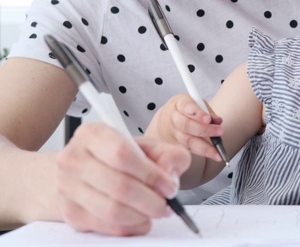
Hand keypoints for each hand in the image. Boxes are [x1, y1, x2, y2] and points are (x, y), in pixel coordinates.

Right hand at [56, 123, 190, 235]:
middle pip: (119, 186)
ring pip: (112, 211)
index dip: (151, 175)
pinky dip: (130, 227)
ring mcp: (67, 187)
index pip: (122, 154)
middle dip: (151, 201)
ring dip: (142, 215)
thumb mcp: (151, 147)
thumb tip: (168, 173)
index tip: (169, 186)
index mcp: (93, 134)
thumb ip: (169, 155)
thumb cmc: (121, 158)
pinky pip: (106, 226)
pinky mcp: (70, 213)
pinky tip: (140, 218)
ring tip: (154, 210)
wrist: (88, 170)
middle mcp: (74, 159)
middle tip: (166, 204)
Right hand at [146, 94, 222, 160]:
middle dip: (204, 130)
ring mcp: (173, 133)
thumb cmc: (187, 110)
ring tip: (217, 152)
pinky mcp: (176, 144)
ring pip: (187, 140)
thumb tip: (218, 121)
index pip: (187, 106)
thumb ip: (208, 111)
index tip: (208, 119)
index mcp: (179, 103)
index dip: (198, 113)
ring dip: (204, 147)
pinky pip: (189, 149)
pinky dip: (202, 152)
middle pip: (186, 125)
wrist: (166, 120)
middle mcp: (173, 118)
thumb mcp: (197, 104)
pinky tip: (212, 155)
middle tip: (219, 131)